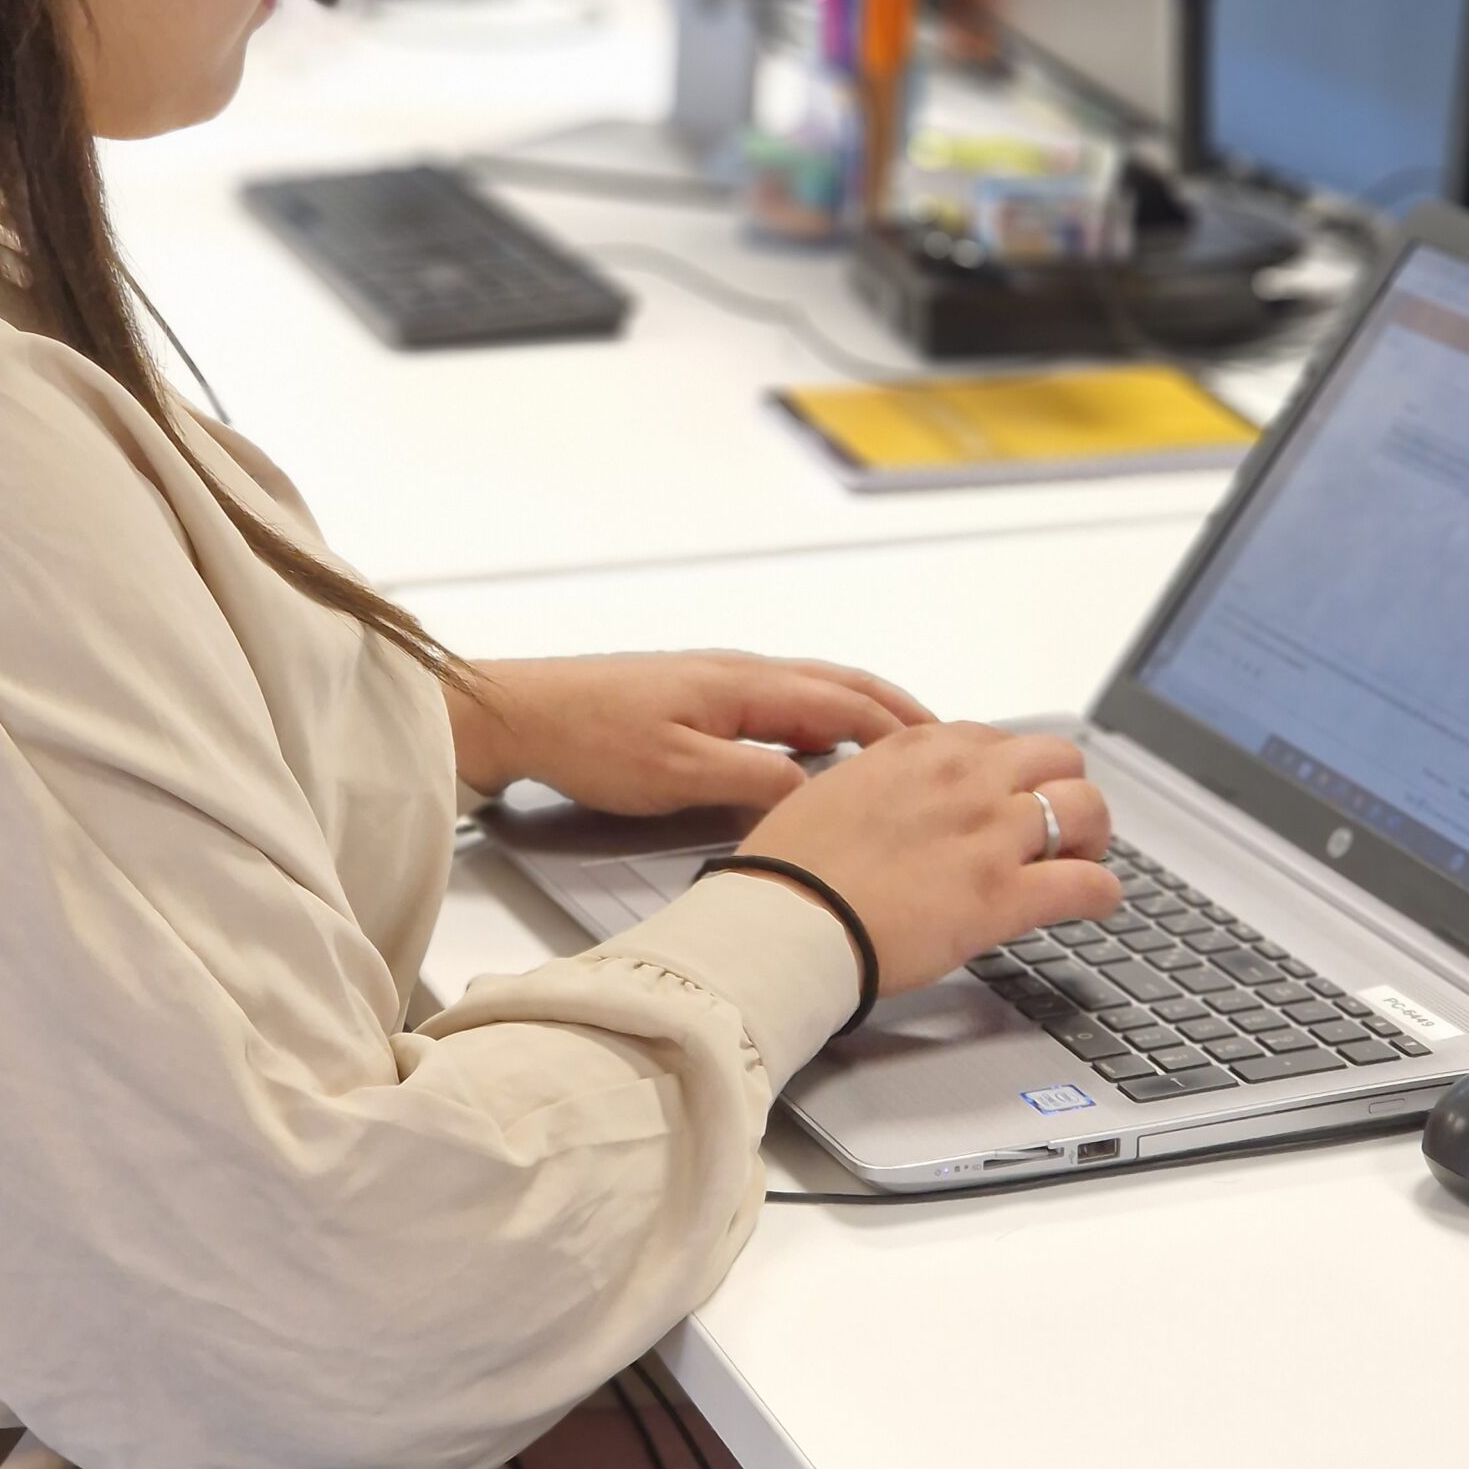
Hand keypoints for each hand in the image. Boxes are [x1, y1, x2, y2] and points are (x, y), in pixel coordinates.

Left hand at [443, 649, 936, 814]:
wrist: (524, 714)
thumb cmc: (590, 737)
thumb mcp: (680, 774)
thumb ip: (754, 781)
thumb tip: (818, 795)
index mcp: (746, 685)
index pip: (845, 705)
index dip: (899, 730)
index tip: (943, 751)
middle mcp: (741, 673)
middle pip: (840, 687)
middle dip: (896, 712)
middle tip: (944, 739)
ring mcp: (721, 683)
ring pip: (812, 694)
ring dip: (862, 715)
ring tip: (898, 745)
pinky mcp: (699, 699)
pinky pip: (782, 705)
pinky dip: (821, 722)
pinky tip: (818, 750)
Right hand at [742, 723, 1118, 994]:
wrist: (783, 922)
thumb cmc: (792, 869)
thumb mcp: (834, 793)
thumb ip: (883, 785)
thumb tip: (899, 803)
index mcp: (919, 749)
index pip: (998, 740)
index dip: (1012, 773)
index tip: (1009, 797)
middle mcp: (965, 779)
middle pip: (1058, 758)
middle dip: (1064, 789)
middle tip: (1057, 825)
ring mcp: (990, 834)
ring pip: (1086, 808)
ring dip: (1092, 835)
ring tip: (1081, 859)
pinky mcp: (1005, 895)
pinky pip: (1089, 883)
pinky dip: (1103, 893)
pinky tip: (1096, 903)